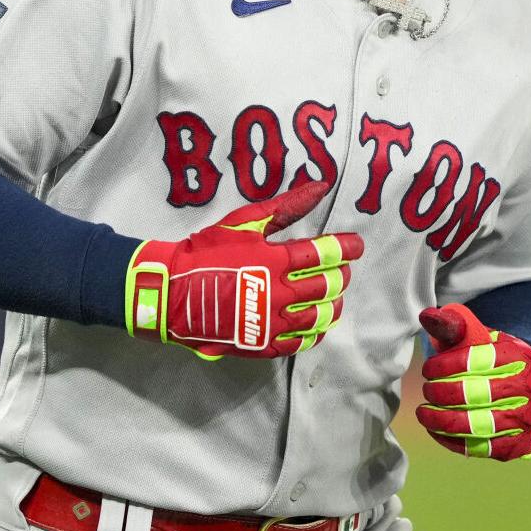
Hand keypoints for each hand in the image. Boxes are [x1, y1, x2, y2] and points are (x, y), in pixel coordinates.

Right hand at [125, 181, 363, 358]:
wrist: (173, 291)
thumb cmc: (208, 250)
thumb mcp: (245, 221)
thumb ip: (286, 206)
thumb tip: (321, 186)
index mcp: (275, 260)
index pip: (325, 254)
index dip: (346, 248)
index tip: (357, 245)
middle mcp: (278, 293)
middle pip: (326, 286)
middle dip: (341, 275)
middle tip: (342, 268)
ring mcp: (271, 322)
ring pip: (319, 316)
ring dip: (333, 303)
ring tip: (333, 294)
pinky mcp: (262, 344)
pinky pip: (301, 342)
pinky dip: (316, 331)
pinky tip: (317, 321)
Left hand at [416, 302, 530, 460]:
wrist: (524, 385)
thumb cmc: (491, 357)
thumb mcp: (476, 335)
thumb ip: (452, 324)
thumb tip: (425, 315)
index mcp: (519, 356)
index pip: (477, 361)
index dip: (445, 366)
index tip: (427, 368)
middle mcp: (528, 389)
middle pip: (475, 394)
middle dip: (441, 393)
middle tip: (426, 389)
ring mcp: (526, 420)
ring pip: (476, 424)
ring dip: (442, 420)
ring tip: (423, 412)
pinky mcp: (518, 445)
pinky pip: (481, 448)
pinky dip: (452, 440)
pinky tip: (435, 429)